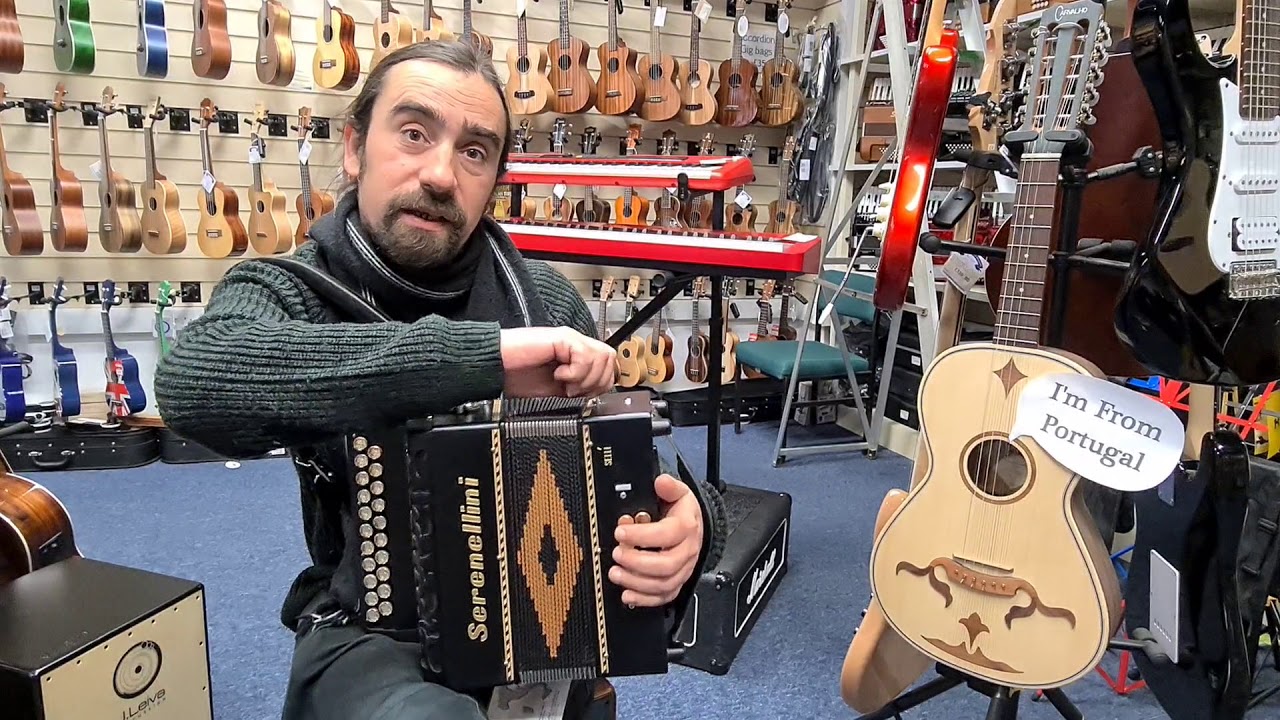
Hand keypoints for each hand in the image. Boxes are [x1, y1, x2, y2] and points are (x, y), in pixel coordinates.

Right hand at [499, 326, 615, 397]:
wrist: (497, 369)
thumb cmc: (518, 378)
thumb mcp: (557, 392)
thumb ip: (578, 389)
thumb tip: (596, 396)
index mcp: (576, 356)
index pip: (609, 366)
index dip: (601, 384)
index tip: (583, 396)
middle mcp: (575, 344)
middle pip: (610, 359)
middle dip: (596, 382)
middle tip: (574, 390)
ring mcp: (570, 339)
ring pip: (602, 356)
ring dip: (585, 378)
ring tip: (565, 383)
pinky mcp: (562, 337)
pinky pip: (585, 356)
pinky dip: (574, 373)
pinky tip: (558, 374)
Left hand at [610, 474, 703, 606]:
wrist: (696, 527)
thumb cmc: (682, 511)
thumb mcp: (678, 492)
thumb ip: (669, 487)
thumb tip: (661, 482)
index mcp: (686, 527)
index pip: (666, 534)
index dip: (642, 536)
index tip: (620, 532)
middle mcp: (687, 551)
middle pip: (665, 565)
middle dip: (636, 562)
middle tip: (616, 554)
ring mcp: (683, 570)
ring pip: (663, 584)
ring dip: (636, 582)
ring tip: (615, 573)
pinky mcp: (677, 582)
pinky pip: (663, 597)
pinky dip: (644, 600)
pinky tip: (627, 595)